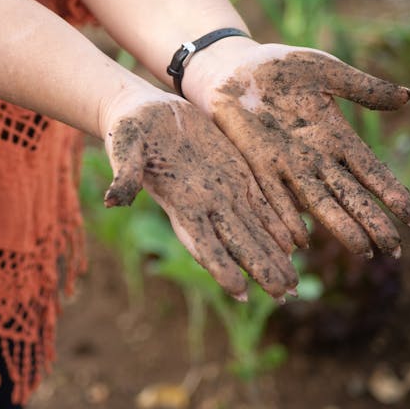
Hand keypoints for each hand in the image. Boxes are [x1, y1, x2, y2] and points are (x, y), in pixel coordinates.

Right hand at [100, 87, 297, 298]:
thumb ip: (125, 173)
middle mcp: (204, 204)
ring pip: (254, 230)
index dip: (220, 266)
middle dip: (259, 270)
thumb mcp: (124, 144)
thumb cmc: (130, 128)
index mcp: (178, 200)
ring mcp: (221, 190)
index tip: (240, 291)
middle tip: (285, 297)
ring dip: (273, 257)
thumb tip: (113, 200)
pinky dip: (277, 224)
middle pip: (236, 244)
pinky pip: (261, 202)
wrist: (147, 111)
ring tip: (294, 284)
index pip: (202, 241)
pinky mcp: (235, 172)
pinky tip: (296, 243)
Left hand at [184, 40, 409, 257]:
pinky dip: (285, 215)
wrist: (232, 68)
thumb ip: (364, 88)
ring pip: (318, 200)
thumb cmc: (279, 68)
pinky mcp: (256, 162)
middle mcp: (314, 157)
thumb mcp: (326, 72)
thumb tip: (409, 97)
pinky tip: (300, 239)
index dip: (392, 193)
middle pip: (350, 195)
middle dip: (373, 221)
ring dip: (339, 226)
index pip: (371, 171)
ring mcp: (285, 162)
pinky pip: (272, 194)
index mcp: (335, 136)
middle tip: (395, 250)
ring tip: (361, 249)